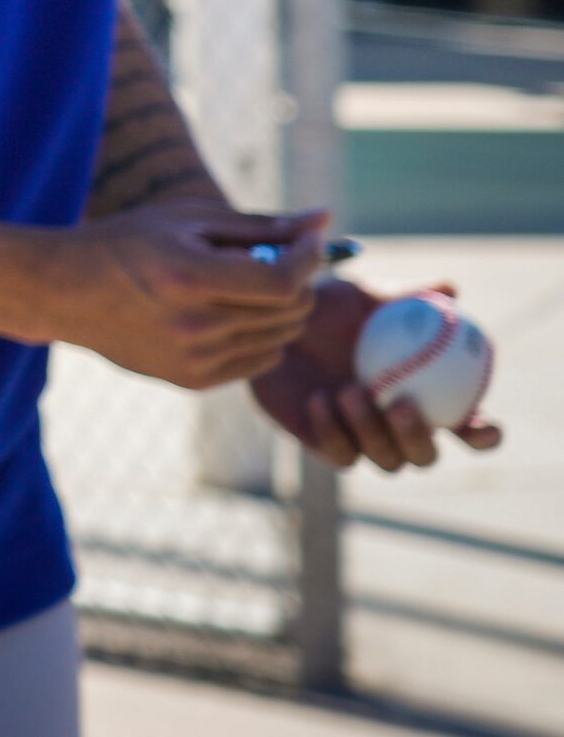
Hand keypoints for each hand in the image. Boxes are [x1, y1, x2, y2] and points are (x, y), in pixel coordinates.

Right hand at [43, 203, 327, 387]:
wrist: (64, 292)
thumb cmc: (126, 242)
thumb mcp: (186, 219)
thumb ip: (258, 224)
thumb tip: (324, 220)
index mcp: (188, 277)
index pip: (283, 282)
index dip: (308, 259)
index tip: (308, 240)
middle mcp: (193, 325)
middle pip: (291, 311)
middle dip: (298, 280)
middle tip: (276, 258)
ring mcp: (193, 359)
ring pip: (282, 337)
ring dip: (281, 307)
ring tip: (247, 283)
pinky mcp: (192, 380)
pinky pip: (261, 360)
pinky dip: (262, 334)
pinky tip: (230, 312)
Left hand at [253, 279, 504, 472]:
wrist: (269, 322)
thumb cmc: (324, 308)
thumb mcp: (361, 296)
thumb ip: (404, 297)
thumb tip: (450, 290)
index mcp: (424, 395)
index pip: (467, 426)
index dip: (483, 435)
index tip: (480, 424)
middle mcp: (396, 424)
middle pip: (426, 456)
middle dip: (419, 438)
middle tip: (401, 406)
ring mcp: (362, 439)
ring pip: (386, 461)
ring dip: (372, 431)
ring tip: (349, 390)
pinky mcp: (323, 446)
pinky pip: (339, 455)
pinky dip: (332, 431)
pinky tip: (318, 399)